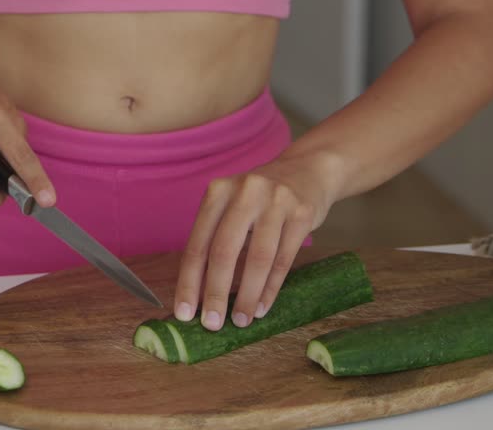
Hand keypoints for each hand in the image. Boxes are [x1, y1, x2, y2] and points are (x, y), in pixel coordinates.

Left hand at [173, 151, 346, 330]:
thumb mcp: (232, 204)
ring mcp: (276, 201)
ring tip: (240, 320)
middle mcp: (244, 193)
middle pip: (224, 252)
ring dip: (247, 295)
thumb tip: (198, 290)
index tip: (184, 311)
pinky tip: (262, 306)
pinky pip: (284, 259)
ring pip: (258, 258)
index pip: (198, 243)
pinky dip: (270, 288)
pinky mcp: (302, 214)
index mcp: (218, 192)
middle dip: (215, 292)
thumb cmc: (261, 197)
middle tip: (211, 323)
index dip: (189, 281)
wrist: (309, 169)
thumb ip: (215, 236)